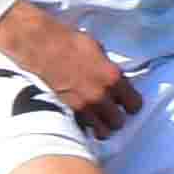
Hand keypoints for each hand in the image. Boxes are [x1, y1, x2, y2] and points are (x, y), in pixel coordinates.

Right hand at [0, 0, 139, 140]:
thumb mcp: (98, 50)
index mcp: (112, 78)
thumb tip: (114, 78)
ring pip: (101, 131)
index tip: (128, 103)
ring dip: (101, 125)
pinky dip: (84, 125)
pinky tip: (82, 116)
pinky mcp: (65, 110)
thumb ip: (108, 69)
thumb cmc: (68, 42)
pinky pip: (82, 127)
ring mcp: (82, 105)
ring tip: (97, 118)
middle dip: (116, 117)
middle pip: (118, 121)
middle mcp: (100, 95)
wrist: (39, 45)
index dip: (132, 104)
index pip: (134, 104)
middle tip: (111, 110)